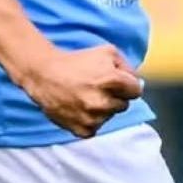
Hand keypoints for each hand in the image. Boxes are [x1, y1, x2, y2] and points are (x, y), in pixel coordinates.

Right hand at [17, 44, 142, 138]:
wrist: (45, 75)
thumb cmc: (77, 61)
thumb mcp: (107, 52)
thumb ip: (127, 66)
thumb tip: (138, 82)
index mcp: (111, 80)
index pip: (136, 91)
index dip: (128, 85)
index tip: (118, 83)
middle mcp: (103, 102)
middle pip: (124, 105)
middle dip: (115, 96)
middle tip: (98, 88)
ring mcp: (92, 118)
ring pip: (110, 116)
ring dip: (103, 109)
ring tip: (86, 96)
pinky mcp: (82, 130)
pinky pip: (96, 127)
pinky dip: (90, 120)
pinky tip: (80, 107)